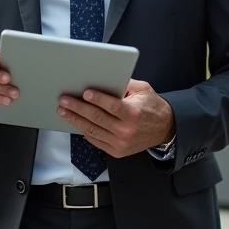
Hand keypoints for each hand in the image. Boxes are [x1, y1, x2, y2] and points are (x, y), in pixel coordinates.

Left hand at [57, 79, 174, 158]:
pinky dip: (84, 131)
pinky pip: (96, 141)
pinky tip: (76, 122)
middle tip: (64, 101)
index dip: (97, 99)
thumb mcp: (142, 90)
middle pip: (97, 118)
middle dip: (77, 108)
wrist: (164, 129)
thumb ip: (124, 83)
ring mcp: (121, 143)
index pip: (112, 106)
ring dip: (75, 120)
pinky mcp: (117, 151)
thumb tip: (103, 77)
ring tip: (63, 111)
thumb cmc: (151, 106)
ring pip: (92, 131)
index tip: (84, 93)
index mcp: (133, 114)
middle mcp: (126, 131)